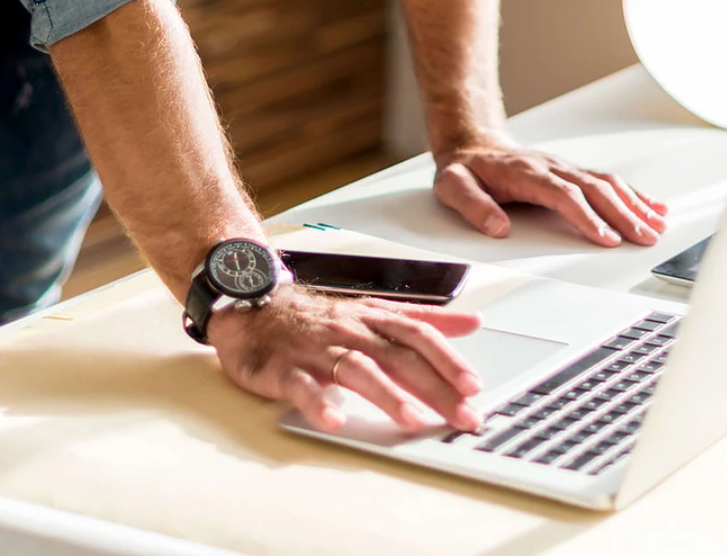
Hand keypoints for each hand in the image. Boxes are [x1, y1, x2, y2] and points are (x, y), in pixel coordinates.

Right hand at [207, 283, 483, 433]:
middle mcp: (349, 331)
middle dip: (434, 387)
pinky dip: (318, 402)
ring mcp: (316, 350)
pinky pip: (301, 386)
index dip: (448, 359)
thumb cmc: (317, 317)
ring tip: (412, 420)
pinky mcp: (282, 368)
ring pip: (356, 369)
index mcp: (372, 319)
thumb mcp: (373, 311)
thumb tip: (471, 322)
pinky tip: (335, 420)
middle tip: (463, 415)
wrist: (251, 306)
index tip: (475, 386)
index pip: (418, 335)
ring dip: (386, 395)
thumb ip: (422, 318)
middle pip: (398, 356)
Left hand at [432, 141, 668, 246]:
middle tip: (644, 238)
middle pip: (595, 189)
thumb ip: (473, 206)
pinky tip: (653, 207)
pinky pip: (608, 180)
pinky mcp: (573, 173)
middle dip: (623, 214)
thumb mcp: (453, 186)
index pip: (563, 195)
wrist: (473, 143)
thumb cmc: (466, 169)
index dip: (586, 216)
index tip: (605, 238)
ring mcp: (565, 168)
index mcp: (526, 173)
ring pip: (607, 183)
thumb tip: (498, 228)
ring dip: (634, 204)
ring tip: (656, 226)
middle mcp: (552, 167)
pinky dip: (634, 194)